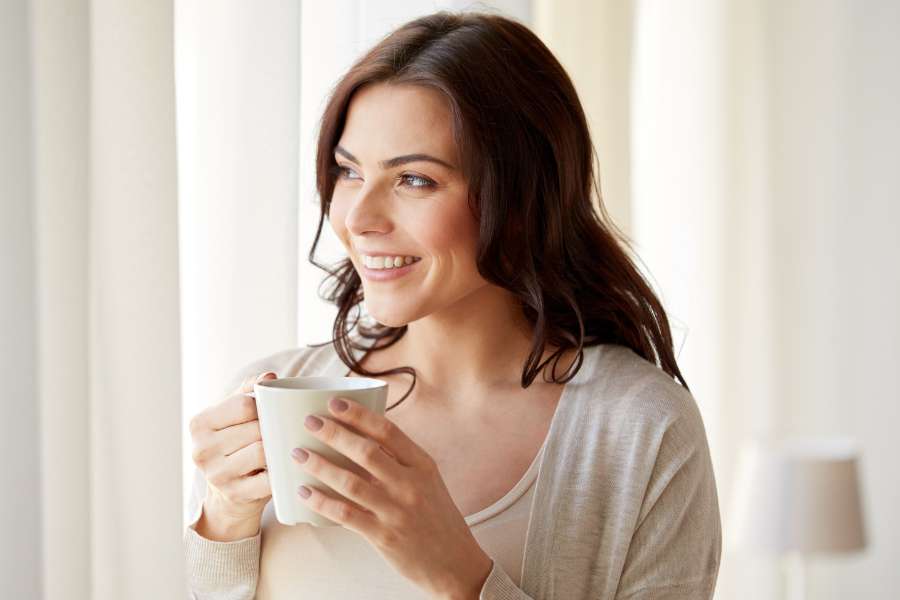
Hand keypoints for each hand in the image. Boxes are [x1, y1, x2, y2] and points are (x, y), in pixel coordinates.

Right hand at [188, 371, 276, 533]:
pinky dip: (281, 470)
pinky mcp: (235, 494)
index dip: (265, 405)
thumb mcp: (233, 416)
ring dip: (279, 447)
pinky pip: (269, 478)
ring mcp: (217, 474)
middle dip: (274, 427)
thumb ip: (249, 391)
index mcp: (200, 423)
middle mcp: (202, 449)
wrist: (227, 496)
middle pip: (255, 428)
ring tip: (285, 445)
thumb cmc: (234, 445)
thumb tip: (269, 377)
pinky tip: (286, 466)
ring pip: (262, 451)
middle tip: (285, 429)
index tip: (273, 410)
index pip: (243, 404)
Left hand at [290, 396, 492, 599]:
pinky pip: (345, 515)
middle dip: (333, 433)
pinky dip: (321, 502)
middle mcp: (410, 485)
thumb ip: (400, 459)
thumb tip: (362, 434)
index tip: (335, 403)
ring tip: (298, 453)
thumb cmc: (436, 517)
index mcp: (422, 465)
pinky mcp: (383, 536)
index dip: (359, 415)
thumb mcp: (427, 480)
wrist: (455, 562)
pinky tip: (304, 491)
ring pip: (350, 482)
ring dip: (320, 465)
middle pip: (366, 452)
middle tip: (310, 422)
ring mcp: (396, 511)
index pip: (388, 431)